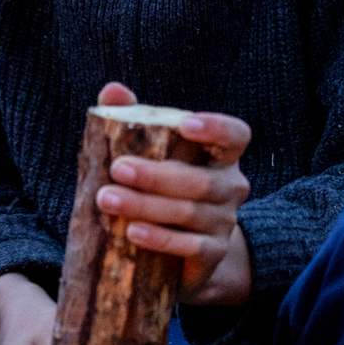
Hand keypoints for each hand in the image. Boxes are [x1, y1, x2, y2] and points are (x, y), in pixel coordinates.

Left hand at [93, 81, 253, 302]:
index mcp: (221, 156)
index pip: (235, 135)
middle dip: (156, 175)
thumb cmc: (158, 188)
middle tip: (118, 169)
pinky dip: (160, 239)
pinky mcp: (213, 253)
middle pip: (201, 180)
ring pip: (189, 213)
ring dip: (146, 206)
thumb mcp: (147, 152)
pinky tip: (132, 232)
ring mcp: (225, 222)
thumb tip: (113, 90)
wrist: (176, 251)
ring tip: (108, 199)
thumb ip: (132, 117)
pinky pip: (190, 246)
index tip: (184, 124)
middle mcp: (231, 187)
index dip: (215, 128)